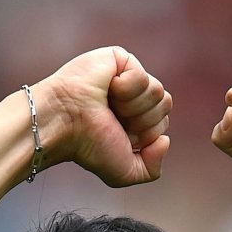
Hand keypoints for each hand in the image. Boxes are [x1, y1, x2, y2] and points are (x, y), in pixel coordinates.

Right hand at [31, 47, 170, 187]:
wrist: (65, 123)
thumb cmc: (89, 147)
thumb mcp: (125, 173)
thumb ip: (152, 169)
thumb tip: (166, 140)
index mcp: (135, 120)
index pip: (163, 124)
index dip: (145, 135)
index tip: (118, 134)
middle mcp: (133, 98)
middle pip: (166, 105)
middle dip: (142, 120)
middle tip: (113, 119)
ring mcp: (127, 76)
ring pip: (158, 92)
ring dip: (133, 107)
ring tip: (108, 104)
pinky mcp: (120, 58)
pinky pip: (144, 78)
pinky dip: (126, 89)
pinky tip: (106, 88)